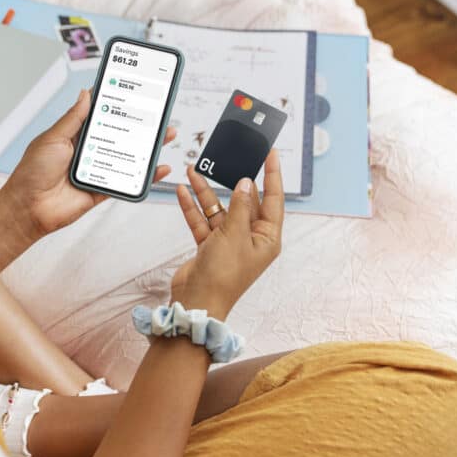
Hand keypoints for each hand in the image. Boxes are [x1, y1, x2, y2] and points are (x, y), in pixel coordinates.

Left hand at [2, 89, 175, 238]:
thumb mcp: (52, 138)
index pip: (100, 115)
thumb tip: (87, 94)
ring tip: (167, 134)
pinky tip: (160, 167)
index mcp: (75, 135)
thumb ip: (73, 118)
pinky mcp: (102, 190)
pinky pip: (127, 182)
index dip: (116, 103)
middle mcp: (89, 151)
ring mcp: (97, 170)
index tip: (134, 90)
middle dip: (141, 124)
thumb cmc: (32, 172)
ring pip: (128, 156)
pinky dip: (145, 176)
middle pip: (121, 134)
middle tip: (159, 112)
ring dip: (148, 147)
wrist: (28, 208)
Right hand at [169, 150, 283, 318]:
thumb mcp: (234, 234)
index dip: (272, 175)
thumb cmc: (223, 275)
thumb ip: (239, 206)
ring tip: (192, 171)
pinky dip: (193, 208)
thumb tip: (245, 183)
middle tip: (228, 158)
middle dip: (231, 182)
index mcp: (267, 238)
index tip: (271, 154)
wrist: (197, 302)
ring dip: (205, 193)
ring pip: (219, 210)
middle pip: (243, 202)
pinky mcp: (210, 247)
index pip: (273, 199)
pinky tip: (183, 192)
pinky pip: (203, 221)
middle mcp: (250, 239)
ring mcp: (229, 242)